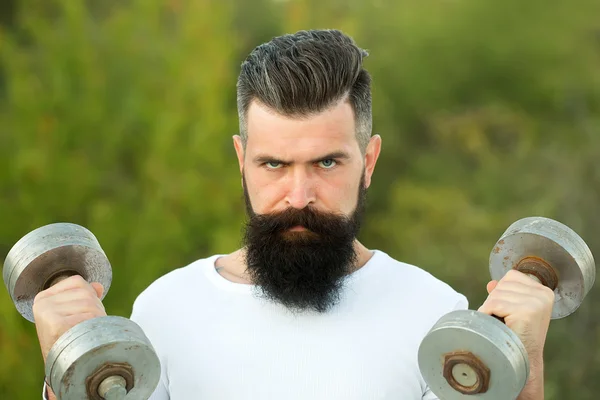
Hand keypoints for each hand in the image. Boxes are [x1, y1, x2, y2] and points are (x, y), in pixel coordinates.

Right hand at [32, 275, 106, 362]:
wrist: (62, 367)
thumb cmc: (69, 338)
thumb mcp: (72, 314)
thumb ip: (84, 296)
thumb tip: (99, 286)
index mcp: (44, 297)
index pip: (78, 282)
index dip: (89, 296)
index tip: (80, 315)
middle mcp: (43, 302)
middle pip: (86, 293)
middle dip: (95, 309)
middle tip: (86, 327)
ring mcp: (47, 312)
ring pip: (91, 304)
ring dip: (97, 319)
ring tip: (85, 333)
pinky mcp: (56, 324)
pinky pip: (90, 317)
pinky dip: (93, 327)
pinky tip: (83, 337)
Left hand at [477, 269, 554, 399]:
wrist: (524, 361)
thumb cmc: (517, 334)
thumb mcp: (513, 309)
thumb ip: (504, 294)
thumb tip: (491, 283)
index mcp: (544, 291)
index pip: (511, 276)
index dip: (501, 292)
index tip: (508, 311)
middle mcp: (543, 294)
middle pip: (502, 285)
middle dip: (495, 301)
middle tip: (503, 320)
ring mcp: (536, 302)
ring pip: (496, 295)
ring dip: (491, 309)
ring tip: (502, 324)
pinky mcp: (526, 312)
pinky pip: (493, 305)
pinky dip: (487, 314)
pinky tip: (498, 326)